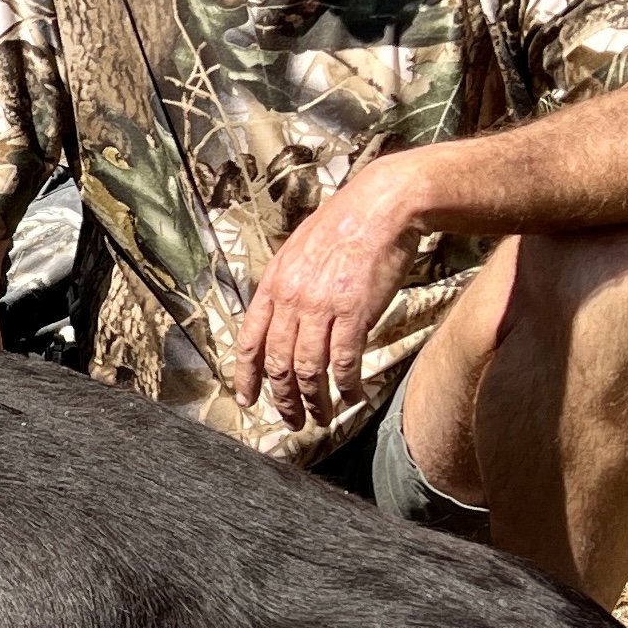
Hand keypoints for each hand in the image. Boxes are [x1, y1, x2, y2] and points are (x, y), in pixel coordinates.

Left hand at [234, 160, 420, 430]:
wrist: (380, 208)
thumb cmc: (343, 225)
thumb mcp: (298, 251)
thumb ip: (286, 286)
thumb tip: (281, 316)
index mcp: (274, 284)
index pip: (250, 340)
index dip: (247, 376)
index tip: (249, 399)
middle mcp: (292, 299)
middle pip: (278, 363)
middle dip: (282, 399)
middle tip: (291, 420)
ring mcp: (322, 308)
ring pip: (308, 369)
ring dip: (314, 400)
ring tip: (320, 417)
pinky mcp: (355, 314)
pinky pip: (345, 362)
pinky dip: (346, 386)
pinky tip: (351, 397)